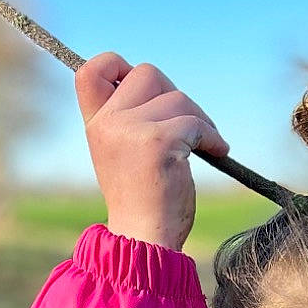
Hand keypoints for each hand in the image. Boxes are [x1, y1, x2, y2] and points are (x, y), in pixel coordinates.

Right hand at [75, 53, 228, 251]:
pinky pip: (195, 123)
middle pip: (147, 73)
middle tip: (190, 124)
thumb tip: (159, 90)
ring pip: (177, 97)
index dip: (117, 65)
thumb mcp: (123, 155)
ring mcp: (130, 131)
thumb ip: (128, 122)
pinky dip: (212, 136)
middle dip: (176, 94)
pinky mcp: (158, 142)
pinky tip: (217, 152)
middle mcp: (108, 124)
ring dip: (200, 119)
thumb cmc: (143, 204)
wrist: (145, 242)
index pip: (90, 70)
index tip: (148, 90)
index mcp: (96, 126)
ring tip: (206, 145)